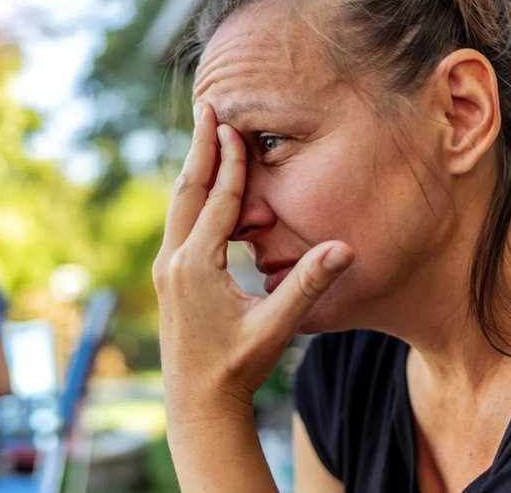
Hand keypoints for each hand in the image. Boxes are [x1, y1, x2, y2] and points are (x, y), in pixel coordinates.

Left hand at [153, 103, 353, 423]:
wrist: (198, 403)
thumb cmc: (237, 367)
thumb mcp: (276, 327)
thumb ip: (308, 285)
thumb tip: (344, 249)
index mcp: (196, 265)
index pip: (218, 200)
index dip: (230, 162)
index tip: (235, 123)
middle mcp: (173, 261)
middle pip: (186, 190)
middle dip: (199, 147)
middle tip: (206, 106)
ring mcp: (165, 269)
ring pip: (178, 205)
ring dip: (193, 168)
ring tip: (202, 133)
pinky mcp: (168, 278)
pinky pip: (178, 223)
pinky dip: (191, 195)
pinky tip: (202, 185)